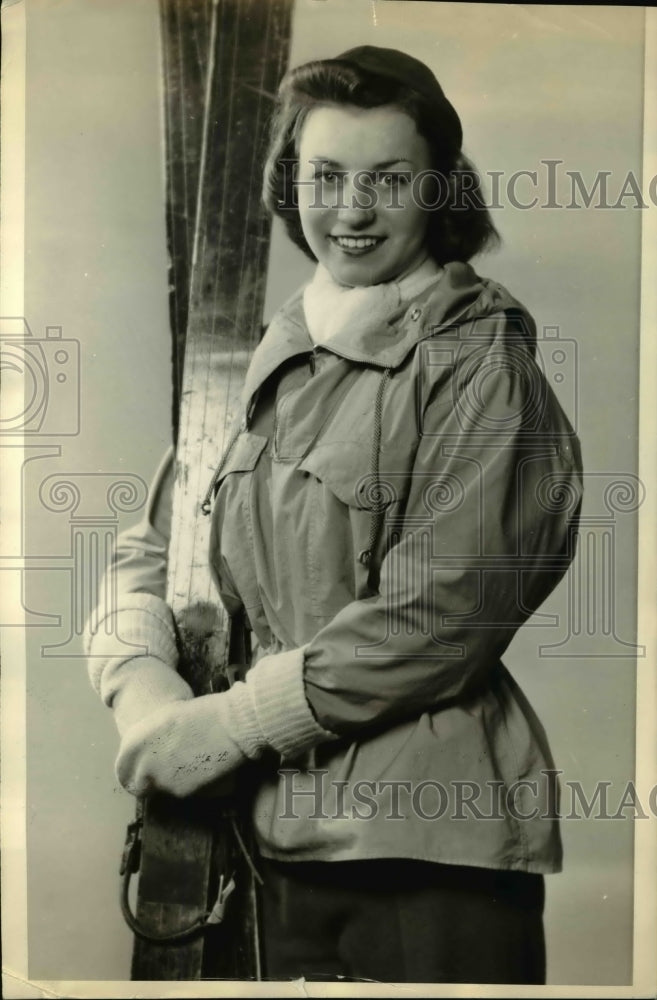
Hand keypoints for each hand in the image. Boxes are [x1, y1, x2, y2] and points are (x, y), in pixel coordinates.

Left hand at [115, 693, 248, 797]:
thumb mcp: (165, 718)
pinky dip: (188, 783)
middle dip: (150, 781)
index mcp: (135, 743)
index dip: (131, 772)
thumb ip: (149, 739)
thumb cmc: (200, 712)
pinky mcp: (181, 791)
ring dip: (171, 780)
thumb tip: (148, 753)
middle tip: (168, 769)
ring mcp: (161, 780)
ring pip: (161, 788)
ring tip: (189, 762)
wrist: (231, 724)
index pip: (122, 769)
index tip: (139, 772)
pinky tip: (200, 767)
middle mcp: (143, 764)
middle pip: (139, 784)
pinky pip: (180, 790)